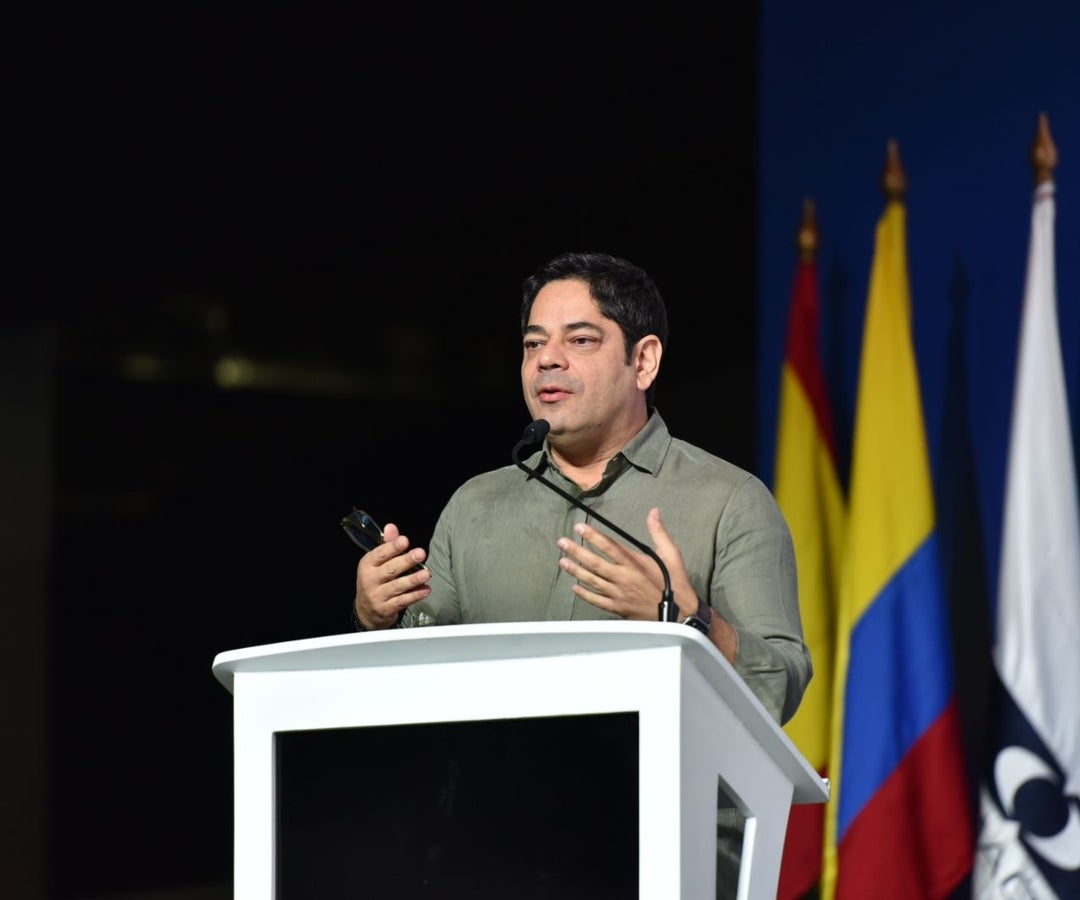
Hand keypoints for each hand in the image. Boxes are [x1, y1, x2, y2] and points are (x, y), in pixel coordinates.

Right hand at [353, 522, 430, 628]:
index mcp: (367, 565)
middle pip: (390, 569)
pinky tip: (426, 589)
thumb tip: (391, 527)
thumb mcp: (376, 563)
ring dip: (413, 580)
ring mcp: (377, 596)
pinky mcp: (386, 609)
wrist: (366, 611)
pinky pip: (402, 601)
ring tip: (426, 574)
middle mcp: (370, 580)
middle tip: (420, 553)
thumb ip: (386, 545)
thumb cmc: (374, 581)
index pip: (379, 554)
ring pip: (397, 586)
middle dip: (406, 561)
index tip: (404, 540)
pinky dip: (415, 596)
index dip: (392, 547)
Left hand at [556, 507, 693, 620]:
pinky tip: (575, 588)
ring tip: (562, 562)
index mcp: (635, 564)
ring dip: (576, 571)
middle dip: (576, 551)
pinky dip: (585, 594)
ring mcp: (619, 594)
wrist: (679, 614)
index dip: (593, 536)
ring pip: (592, 581)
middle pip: (595, 563)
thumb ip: (659, 533)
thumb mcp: (671, 554)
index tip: (580, 527)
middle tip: (562, 542)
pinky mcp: (618, 608)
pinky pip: (597, 601)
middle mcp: (624, 578)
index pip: (609, 546)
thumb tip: (654, 512)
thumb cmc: (675, 583)